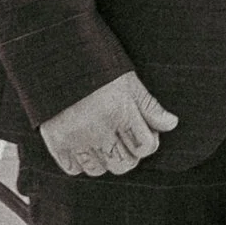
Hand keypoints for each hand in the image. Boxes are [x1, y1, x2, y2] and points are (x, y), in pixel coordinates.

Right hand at [40, 70, 177, 177]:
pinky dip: (79, 161)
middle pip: (124, 164)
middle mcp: (98, 129)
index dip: (149, 140)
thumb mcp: (128, 80)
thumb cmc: (94, 62)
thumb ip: (149, 106)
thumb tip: (171, 124)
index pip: (145, 147)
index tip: (142, 129)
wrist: (54, 54)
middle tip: (123, 137)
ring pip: (99, 170)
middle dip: (129, 153)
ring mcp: (75, 138)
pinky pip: (73, 169)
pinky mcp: (55, 142)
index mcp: (120, 111)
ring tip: (102, 139)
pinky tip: (82, 144)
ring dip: (104, 159)